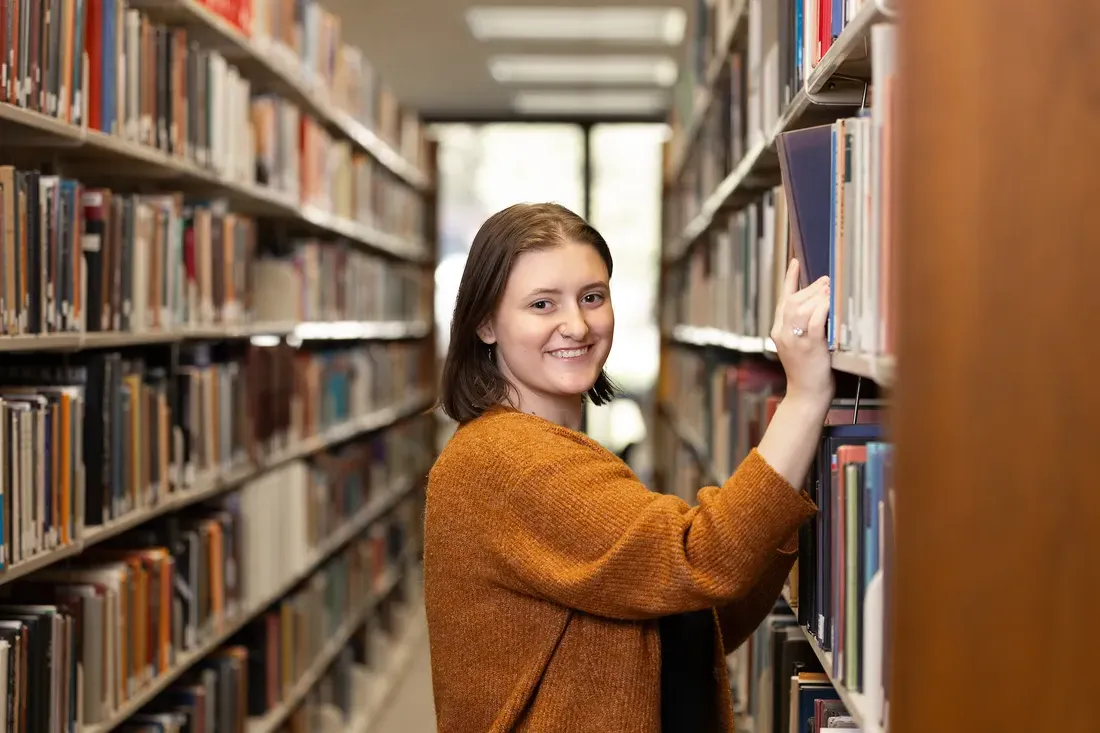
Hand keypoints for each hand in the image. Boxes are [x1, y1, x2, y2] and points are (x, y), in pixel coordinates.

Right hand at [770, 259, 833, 407]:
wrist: (806, 395)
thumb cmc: (808, 371)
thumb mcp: (801, 345)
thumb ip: (804, 325)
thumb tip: (821, 302)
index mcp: (778, 331)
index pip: (783, 300)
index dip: (789, 280)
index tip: (795, 262)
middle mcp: (782, 333)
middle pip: (793, 301)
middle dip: (811, 288)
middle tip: (827, 281)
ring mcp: (794, 340)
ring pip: (801, 308)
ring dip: (818, 296)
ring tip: (831, 289)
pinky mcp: (808, 346)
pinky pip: (814, 321)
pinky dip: (823, 309)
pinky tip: (831, 302)